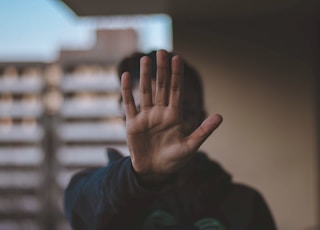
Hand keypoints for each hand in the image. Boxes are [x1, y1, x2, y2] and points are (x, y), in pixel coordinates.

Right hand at [121, 50, 221, 181]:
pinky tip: (126, 76)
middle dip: (162, 69)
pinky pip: (130, 104)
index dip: (177, 75)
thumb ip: (203, 131)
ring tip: (145, 59)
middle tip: (161, 51)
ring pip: (146, 91)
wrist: (155, 172)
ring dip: (145, 76)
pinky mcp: (133, 124)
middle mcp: (160, 113)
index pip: (176, 91)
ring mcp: (146, 117)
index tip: (177, 58)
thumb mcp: (191, 147)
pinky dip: (127, 91)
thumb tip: (220, 116)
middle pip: (161, 87)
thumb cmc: (174, 161)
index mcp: (174, 116)